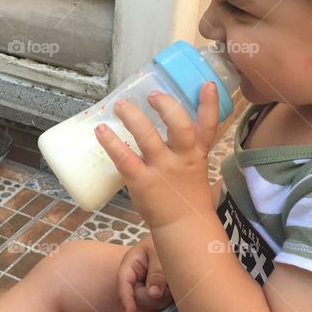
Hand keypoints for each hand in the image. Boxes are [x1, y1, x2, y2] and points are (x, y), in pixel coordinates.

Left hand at [95, 83, 218, 228]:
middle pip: (180, 126)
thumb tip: (167, 121)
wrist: (183, 227)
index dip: (210, 104)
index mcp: (197, 153)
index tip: (207, 84)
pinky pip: (124, 158)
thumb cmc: (186, 195)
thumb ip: (185, 146)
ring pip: (148, 137)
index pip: (209, 126)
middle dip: (166, 106)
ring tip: (120, 105)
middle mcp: (182, 158)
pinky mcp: (142, 181)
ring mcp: (162, 170)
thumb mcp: (195, 167)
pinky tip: (101, 131)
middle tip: (152, 95)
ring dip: (132, 117)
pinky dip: (111, 142)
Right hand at [117, 234, 172, 311]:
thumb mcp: (161, 255)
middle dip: (154, 296)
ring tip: (171, 282)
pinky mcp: (153, 291)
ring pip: (149, 302)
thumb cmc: (167, 242)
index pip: (124, 282)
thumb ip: (157, 274)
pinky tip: (172, 287)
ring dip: (162, 297)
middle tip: (168, 285)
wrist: (178, 239)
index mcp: (131, 263)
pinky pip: (157, 303)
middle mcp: (134, 276)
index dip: (126, 298)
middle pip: (138, 296)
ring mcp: (144, 285)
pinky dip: (166, 298)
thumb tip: (153, 294)